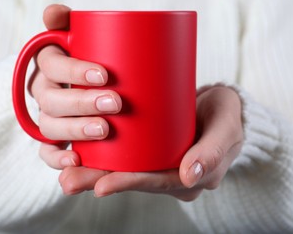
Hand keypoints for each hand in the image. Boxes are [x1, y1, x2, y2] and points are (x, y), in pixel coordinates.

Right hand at [29, 4, 121, 168]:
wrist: (106, 87)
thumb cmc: (99, 60)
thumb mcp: (88, 39)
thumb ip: (70, 22)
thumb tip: (53, 12)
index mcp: (51, 63)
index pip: (52, 64)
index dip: (73, 70)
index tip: (104, 75)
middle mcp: (45, 90)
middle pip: (51, 99)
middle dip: (81, 102)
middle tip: (114, 103)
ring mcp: (48, 117)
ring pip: (49, 126)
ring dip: (74, 130)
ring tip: (103, 130)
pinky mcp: (53, 141)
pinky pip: (46, 153)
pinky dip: (57, 159)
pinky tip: (75, 161)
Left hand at [34, 5, 243, 200]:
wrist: (223, 107)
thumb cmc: (227, 117)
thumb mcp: (226, 130)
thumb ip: (213, 151)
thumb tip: (189, 177)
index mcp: (188, 179)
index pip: (155, 183)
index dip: (129, 183)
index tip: (102, 185)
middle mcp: (169, 175)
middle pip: (133, 179)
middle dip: (100, 181)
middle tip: (68, 182)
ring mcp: (158, 162)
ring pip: (124, 168)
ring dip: (94, 171)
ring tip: (65, 171)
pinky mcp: (150, 148)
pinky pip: (125, 155)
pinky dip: (102, 155)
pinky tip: (77, 150)